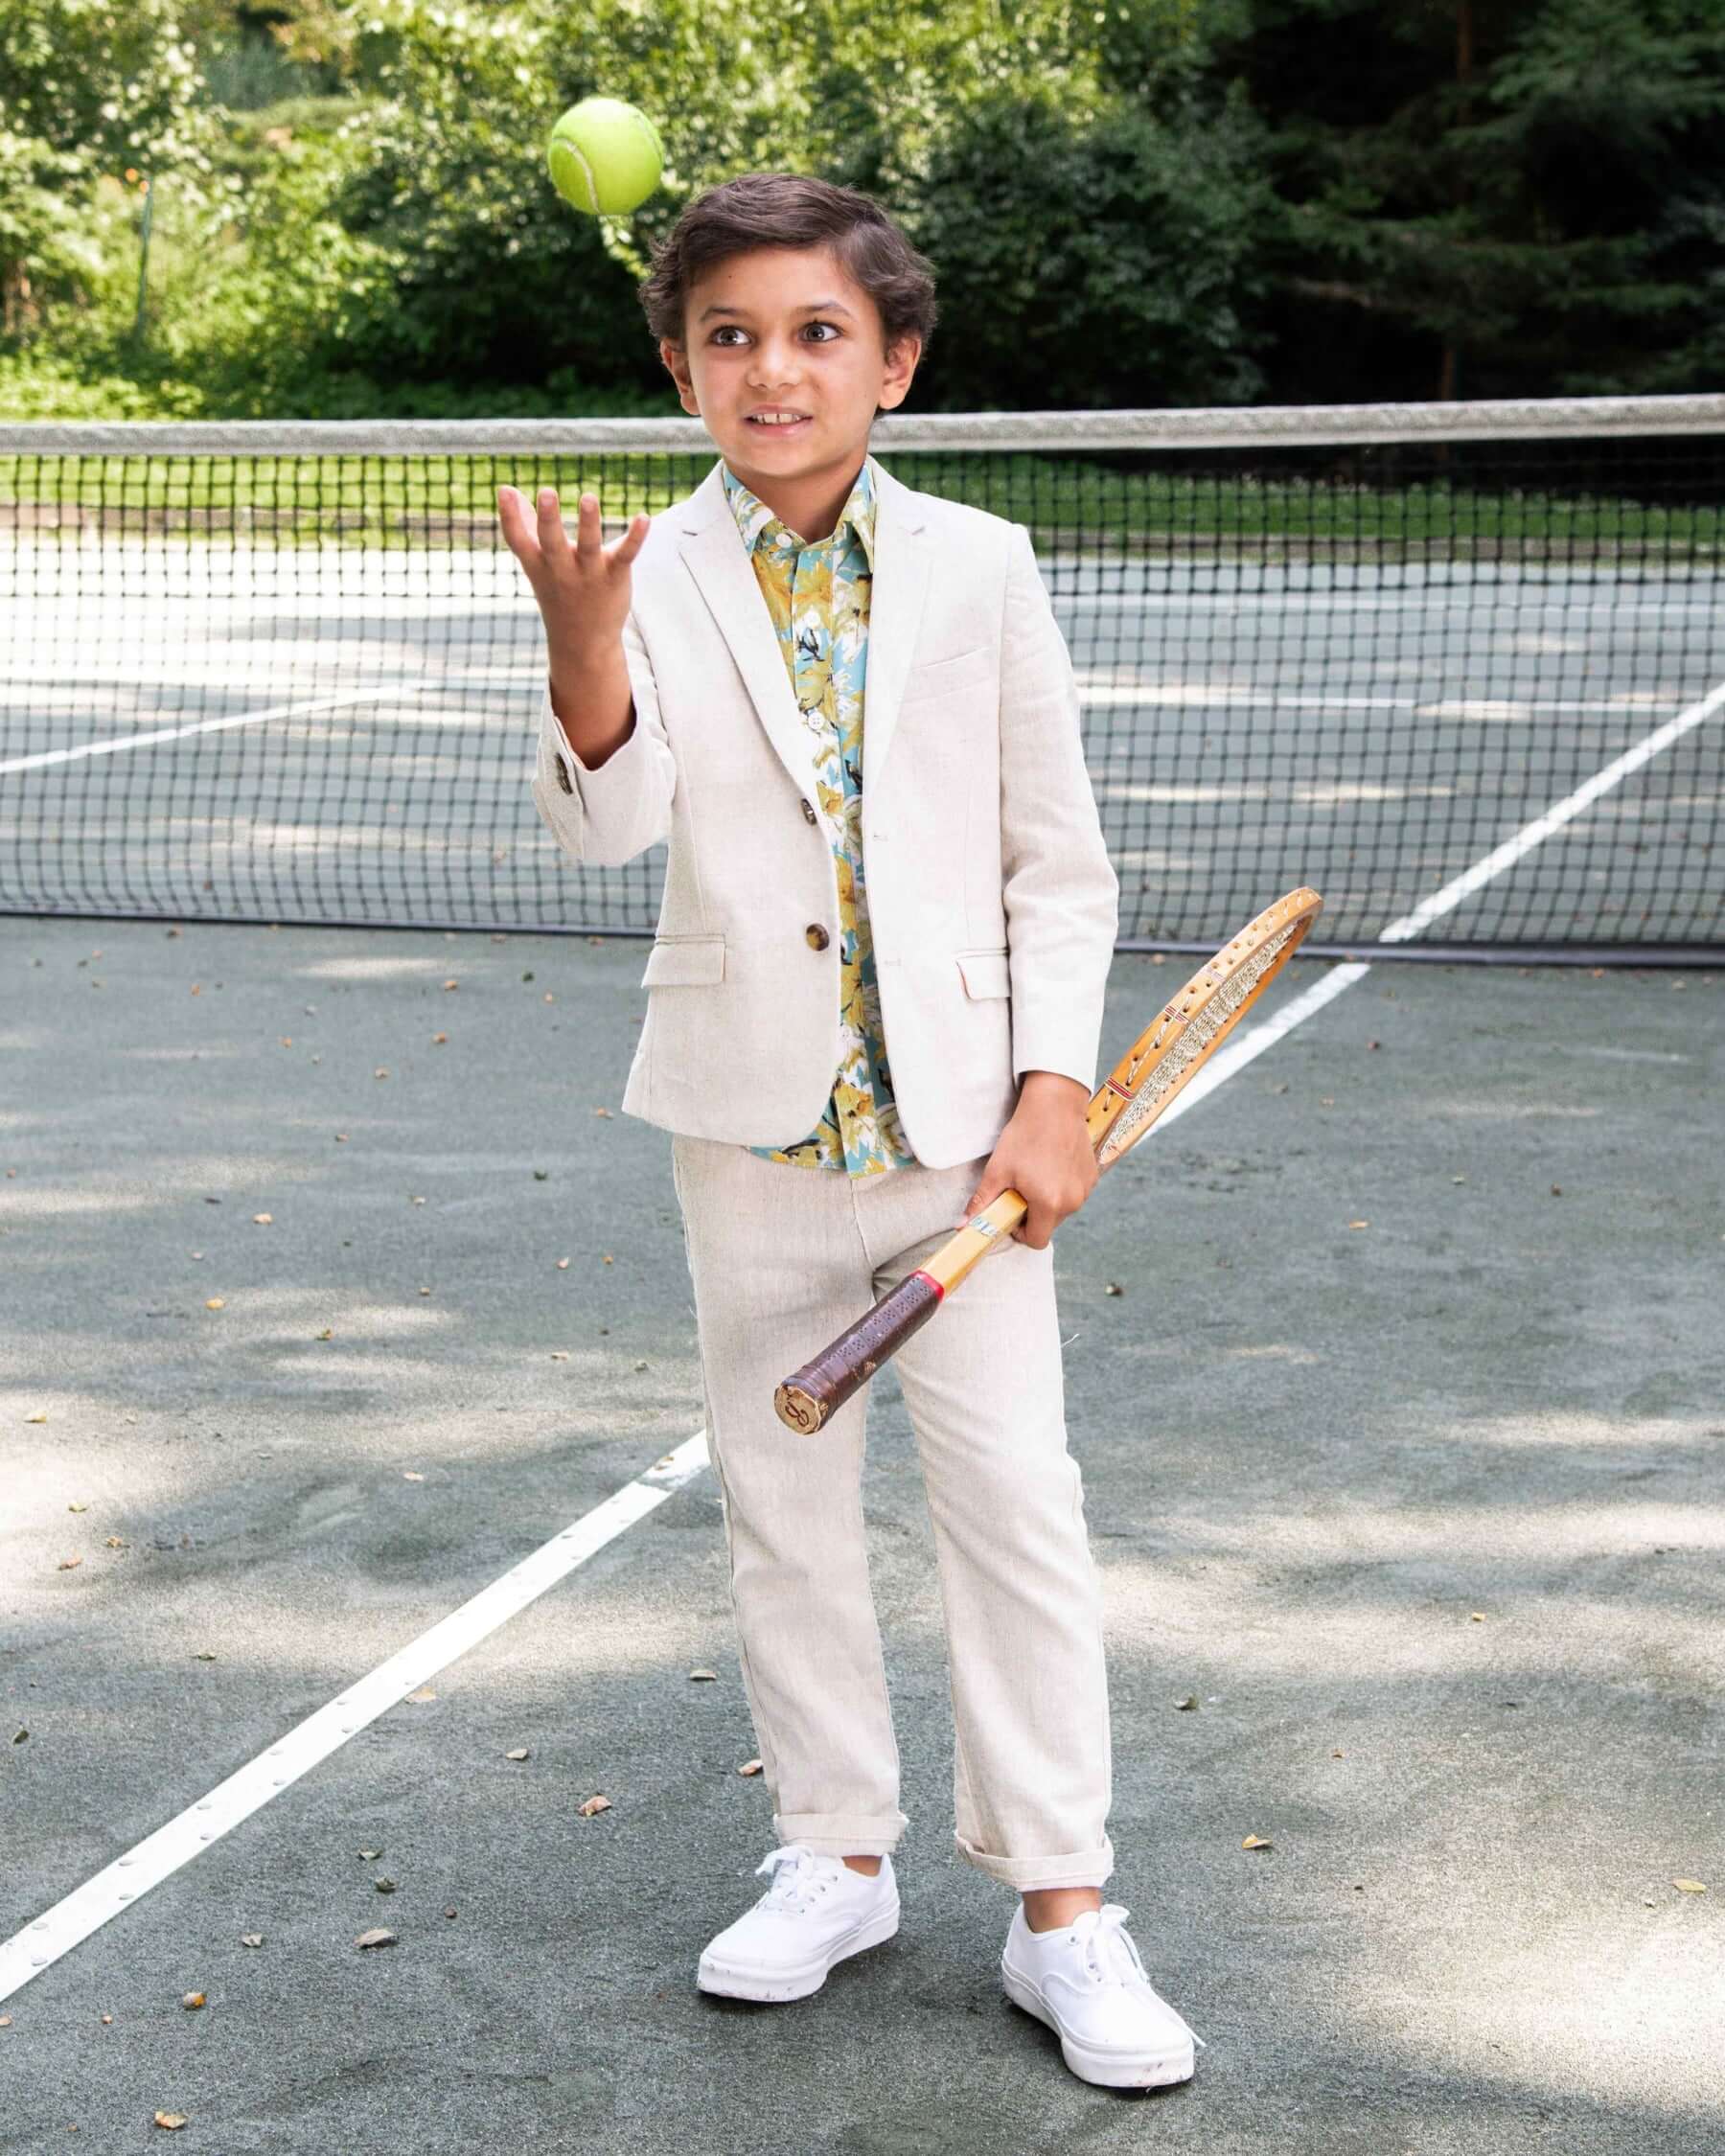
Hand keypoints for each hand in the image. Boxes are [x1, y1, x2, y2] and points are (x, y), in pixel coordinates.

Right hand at [496, 485, 650, 662]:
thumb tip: (506, 490)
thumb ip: (523, 527)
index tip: (504, 491)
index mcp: (539, 565)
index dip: (509, 517)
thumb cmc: (557, 593)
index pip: (519, 540)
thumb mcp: (536, 564)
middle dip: (548, 518)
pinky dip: (635, 537)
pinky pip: (626, 555)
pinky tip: (644, 518)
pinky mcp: (615, 577)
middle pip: (551, 542)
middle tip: (546, 492)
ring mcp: (589, 574)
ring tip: (588, 498)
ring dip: (588, 523)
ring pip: (589, 546)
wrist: (583, 643)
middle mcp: (561, 569)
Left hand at [958, 1072, 1096, 1248]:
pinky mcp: (1092, 1176)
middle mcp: (1072, 1201)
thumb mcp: (998, 1170)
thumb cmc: (1024, 1136)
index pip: (1036, 1240)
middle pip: (1049, 1225)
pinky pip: (1074, 1193)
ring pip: (1062, 1209)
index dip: (1020, 1232)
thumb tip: (963, 1226)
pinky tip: (1052, 1164)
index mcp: (1049, 1204)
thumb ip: (982, 1202)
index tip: (1011, 1211)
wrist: (1054, 1105)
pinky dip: (1062, 1187)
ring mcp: (1085, 1189)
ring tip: (1036, 1173)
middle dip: (1033, 1214)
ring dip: (1048, 1201)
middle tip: (1020, 1187)